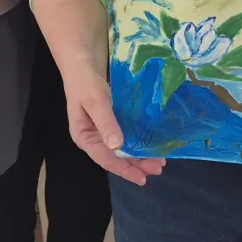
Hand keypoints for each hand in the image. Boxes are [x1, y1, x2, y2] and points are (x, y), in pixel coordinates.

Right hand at [62, 54, 165, 184]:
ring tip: (159, 160)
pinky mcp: (111, 122)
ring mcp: (102, 130)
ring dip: (139, 155)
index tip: (142, 178)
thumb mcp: (95, 101)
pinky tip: (150, 144)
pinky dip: (138, 142)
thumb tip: (117, 146)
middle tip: (158, 167)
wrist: (82, 63)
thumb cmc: (85, 82)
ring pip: (122, 149)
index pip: (105, 159)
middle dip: (137, 164)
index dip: (124, 170)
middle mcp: (94, 137)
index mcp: (84, 137)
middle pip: (115, 157)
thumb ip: (106, 123)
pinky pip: (125, 136)